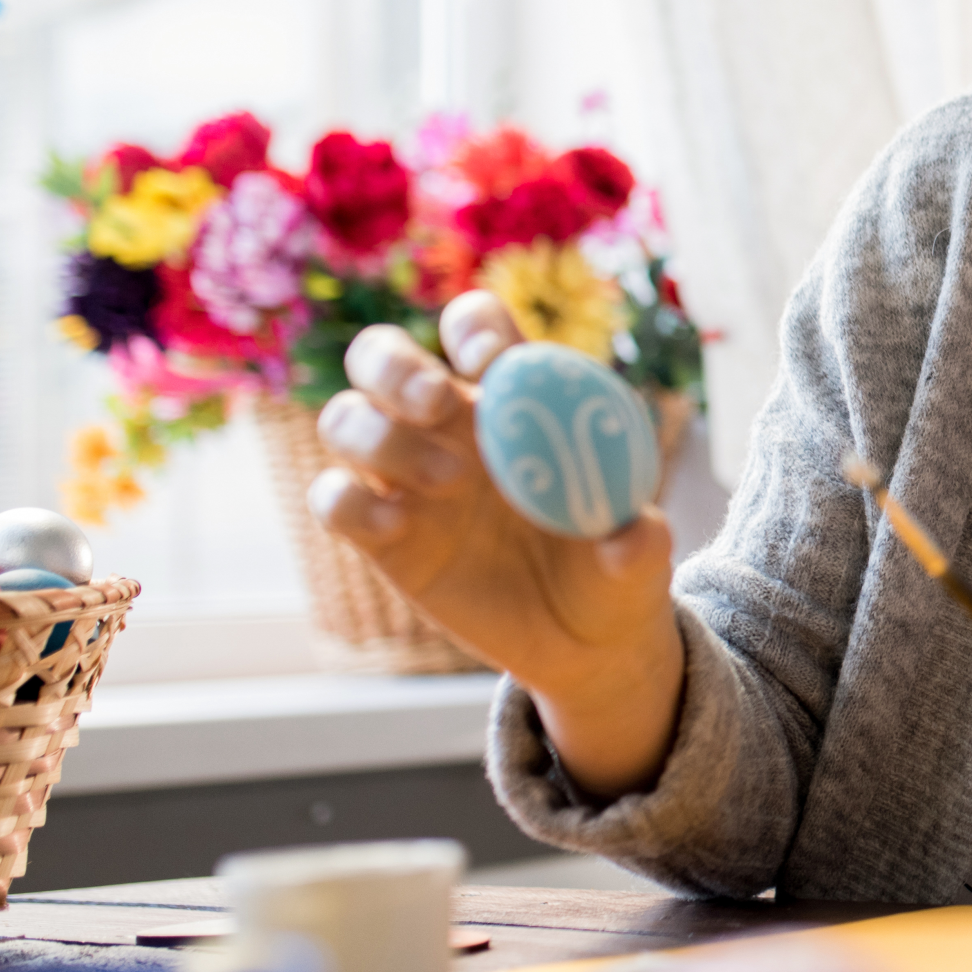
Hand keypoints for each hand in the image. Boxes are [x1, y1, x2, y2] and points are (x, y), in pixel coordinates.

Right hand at [311, 293, 683, 797]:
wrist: (580, 644)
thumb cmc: (613, 574)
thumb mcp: (637, 562)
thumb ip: (637, 540)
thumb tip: (636, 529)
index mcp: (512, 400)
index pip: (477, 329)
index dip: (475, 328)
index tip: (495, 361)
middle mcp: (445, 426)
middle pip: (382, 357)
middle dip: (397, 366)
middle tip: (440, 403)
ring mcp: (404, 478)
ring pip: (345, 420)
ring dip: (380, 437)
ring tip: (448, 479)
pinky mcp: (379, 535)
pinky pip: (333, 500)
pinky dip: (347, 503)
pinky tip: (396, 526)